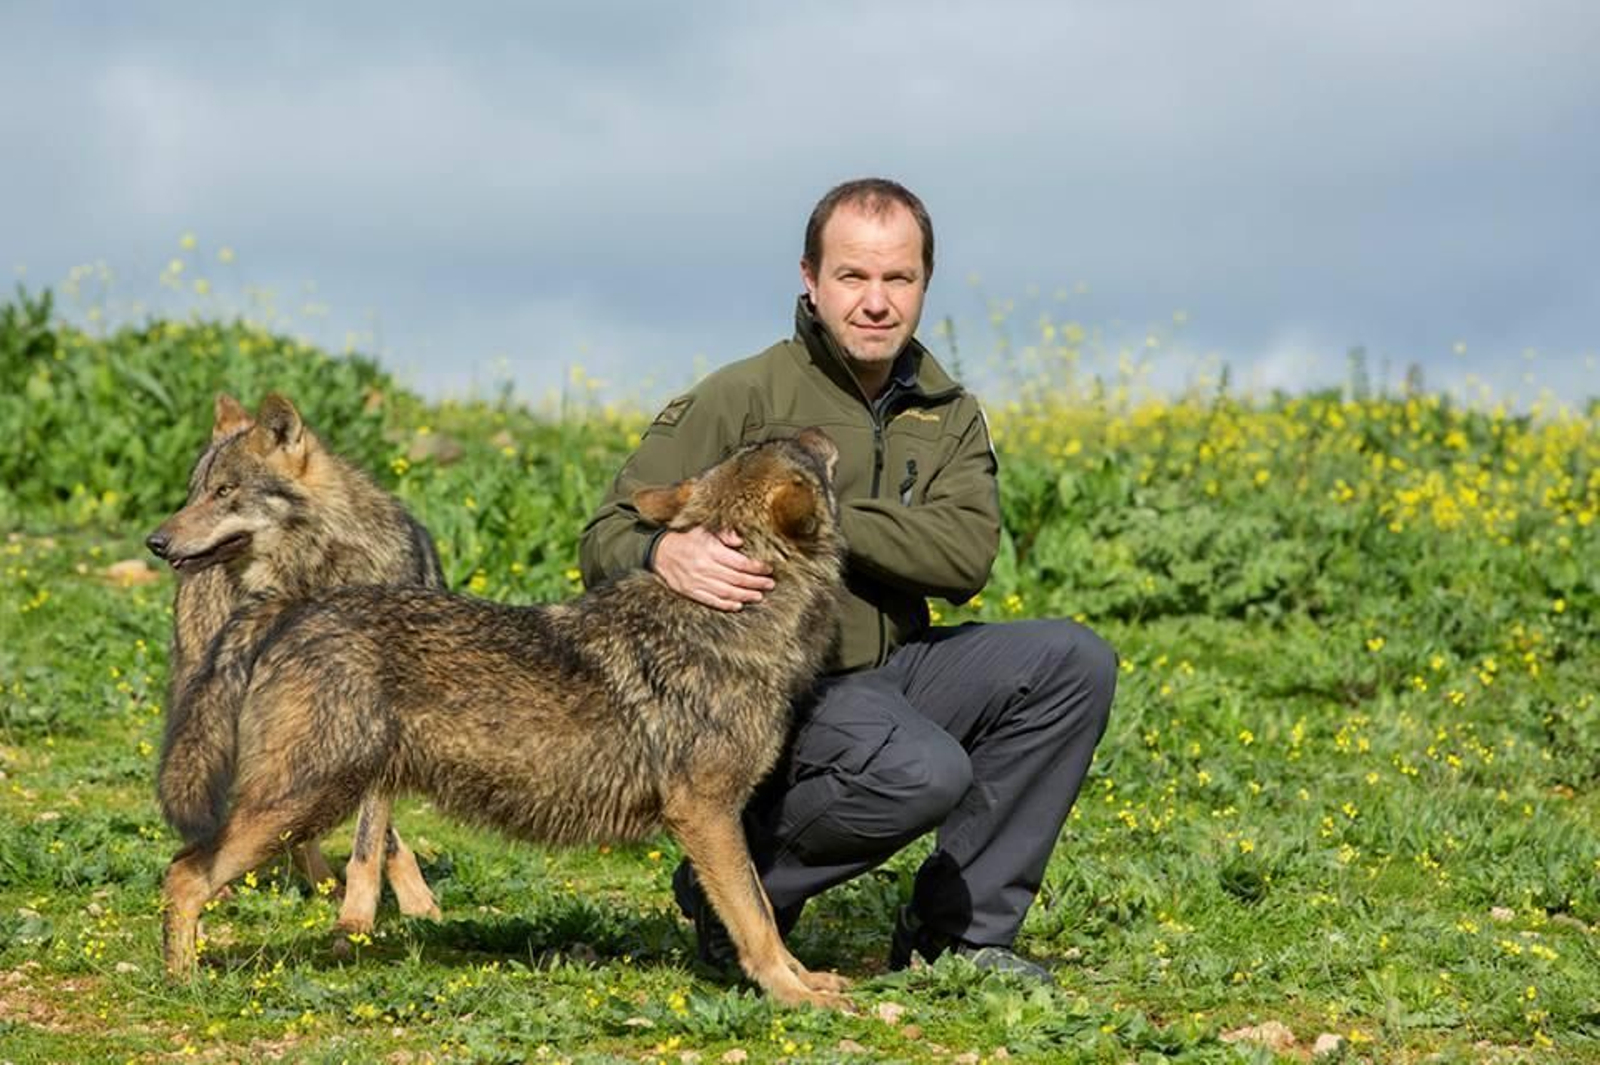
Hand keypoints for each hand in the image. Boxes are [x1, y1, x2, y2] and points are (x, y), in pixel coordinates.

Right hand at [651, 527, 773, 610]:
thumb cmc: (689, 540)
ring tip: (759, 596)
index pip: (740, 562)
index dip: (757, 567)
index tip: (768, 569)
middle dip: (756, 582)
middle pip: (737, 579)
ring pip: (726, 592)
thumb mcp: (706, 530)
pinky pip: (711, 601)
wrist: (662, 553)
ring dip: (745, 595)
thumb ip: (725, 533)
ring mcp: (697, 581)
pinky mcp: (690, 592)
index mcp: (710, 550)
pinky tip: (739, 605)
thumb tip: (741, 540)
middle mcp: (704, 567)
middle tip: (770, 584)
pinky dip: (726, 605)